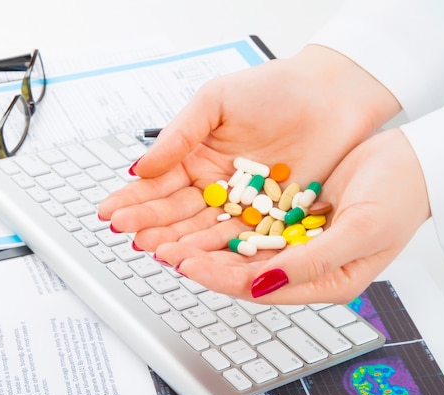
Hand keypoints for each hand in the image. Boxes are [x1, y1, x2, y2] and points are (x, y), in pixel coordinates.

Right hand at [98, 45, 400, 251]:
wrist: (332, 97)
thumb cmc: (275, 89)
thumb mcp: (218, 101)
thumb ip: (179, 134)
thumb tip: (141, 166)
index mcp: (196, 155)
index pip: (158, 183)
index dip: (133, 199)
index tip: (110, 212)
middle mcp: (214, 183)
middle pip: (176, 211)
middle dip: (149, 224)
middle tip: (127, 235)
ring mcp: (240, 203)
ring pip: (203, 229)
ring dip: (177, 241)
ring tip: (155, 250)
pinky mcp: (268, 217)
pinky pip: (239, 237)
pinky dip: (217, 249)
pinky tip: (195, 256)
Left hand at [153, 128, 430, 304]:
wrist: (415, 160)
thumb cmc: (400, 196)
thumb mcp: (361, 229)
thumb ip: (311, 261)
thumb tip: (263, 284)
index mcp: (326, 282)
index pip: (260, 287)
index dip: (219, 276)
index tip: (185, 263)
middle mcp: (306, 266)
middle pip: (242, 270)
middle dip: (201, 260)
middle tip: (162, 250)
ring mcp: (297, 240)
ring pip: (241, 246)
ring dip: (206, 241)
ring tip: (170, 235)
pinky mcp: (292, 215)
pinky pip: (251, 220)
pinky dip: (225, 218)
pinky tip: (199, 212)